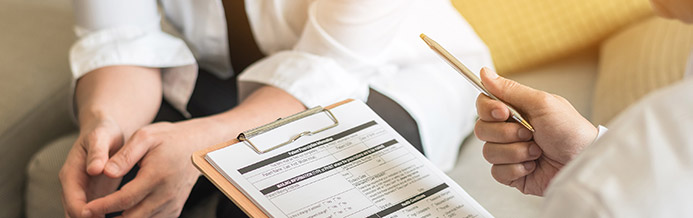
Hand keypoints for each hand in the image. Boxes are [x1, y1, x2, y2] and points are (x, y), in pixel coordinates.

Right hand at [59, 118, 123, 217]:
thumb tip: (94, 169)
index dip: (84, 212)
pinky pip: (95, 212)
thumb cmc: (103, 132)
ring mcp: (82, 192)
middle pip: (75, 213)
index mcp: (70, 173)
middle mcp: (73, 186)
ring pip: (84, 216)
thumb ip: (97, 152)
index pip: (72, 200)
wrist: (106, 131)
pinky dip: (104, 217)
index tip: (100, 217)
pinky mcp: (94, 195)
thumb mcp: (101, 137)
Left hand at [81, 120, 214, 216]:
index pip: (124, 199)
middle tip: (90, 215)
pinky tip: (124, 214)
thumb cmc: (170, 138)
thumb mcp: (145, 137)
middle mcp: (166, 195)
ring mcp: (172, 204)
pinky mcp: (175, 209)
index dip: (102, 207)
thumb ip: (124, 155)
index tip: (85, 210)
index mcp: (157, 176)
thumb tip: (105, 172)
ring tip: (103, 215)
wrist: (198, 145)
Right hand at [474, 67, 597, 195]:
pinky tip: (533, 165)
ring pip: (488, 152)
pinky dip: (517, 169)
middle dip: (507, 133)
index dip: (488, 109)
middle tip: (530, 133)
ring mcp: (510, 152)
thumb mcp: (542, 103)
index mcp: (515, 110)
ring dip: (516, 152)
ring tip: (536, 151)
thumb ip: (510, 89)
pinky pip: (497, 172)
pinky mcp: (512, 173)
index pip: (484, 105)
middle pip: (482, 129)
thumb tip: (485, 73)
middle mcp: (510, 130)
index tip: (504, 112)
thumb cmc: (571, 132)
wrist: (583, 163)